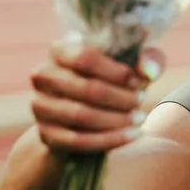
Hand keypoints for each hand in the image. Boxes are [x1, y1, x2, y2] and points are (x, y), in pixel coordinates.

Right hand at [29, 36, 165, 154]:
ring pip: (81, 116)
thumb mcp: (133, 62)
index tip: (140, 80)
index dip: (116, 71)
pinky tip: (131, 135)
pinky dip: (109, 140)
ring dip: (116, 120)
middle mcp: (44, 75)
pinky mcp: (46, 134)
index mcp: (61, 48)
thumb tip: (148, 71)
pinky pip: (78, 141)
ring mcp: (40, 106)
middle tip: (142, 100)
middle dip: (120, 97)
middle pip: (86, 88)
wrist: (86, 112)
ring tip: (139, 118)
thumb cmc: (113, 76)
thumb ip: (147, 59)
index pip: (86, 57)